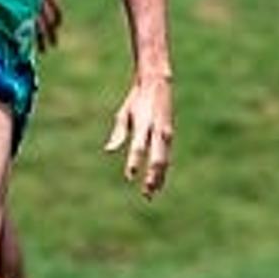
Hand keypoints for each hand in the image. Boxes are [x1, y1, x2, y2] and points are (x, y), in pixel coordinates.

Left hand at [104, 74, 172, 199]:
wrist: (158, 83)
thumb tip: (109, 151)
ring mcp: (166, 134)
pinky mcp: (170, 136)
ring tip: (152, 193)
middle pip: (157, 159)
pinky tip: (158, 183)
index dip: (134, 162)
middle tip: (145, 194)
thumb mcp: (124, 113)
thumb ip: (118, 133)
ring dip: (159, 178)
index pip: (139, 147)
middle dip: (151, 177)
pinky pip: (167, 157)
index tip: (129, 177)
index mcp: (145, 124)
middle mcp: (158, 131)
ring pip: (165, 161)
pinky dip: (163, 171)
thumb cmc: (136, 100)